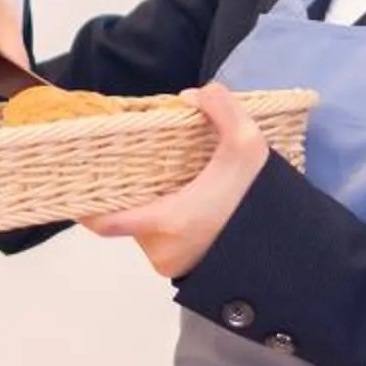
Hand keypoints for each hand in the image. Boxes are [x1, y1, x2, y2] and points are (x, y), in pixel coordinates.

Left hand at [83, 84, 269, 279]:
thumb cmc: (260, 202)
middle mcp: (162, 249)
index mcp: (166, 221)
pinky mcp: (189, 271)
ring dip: (149, 209)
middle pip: (127, 220)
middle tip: (128, 170)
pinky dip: (166, 224)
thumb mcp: (247, 146)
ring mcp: (173, 263)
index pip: (105, 221)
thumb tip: (194, 94)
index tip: (74, 188)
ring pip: (146, 232)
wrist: (291, 252)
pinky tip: (183, 202)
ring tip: (163, 183)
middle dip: (126, 196)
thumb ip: (222, 109)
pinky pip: (164, 244)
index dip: (84, 206)